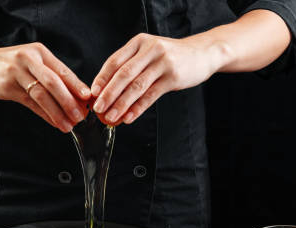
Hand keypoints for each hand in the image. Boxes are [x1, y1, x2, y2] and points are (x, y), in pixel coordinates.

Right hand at [0, 42, 90, 132]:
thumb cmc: (6, 66)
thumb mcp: (29, 66)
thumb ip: (49, 79)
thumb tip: (75, 99)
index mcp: (39, 52)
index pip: (63, 71)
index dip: (78, 87)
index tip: (90, 101)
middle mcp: (29, 58)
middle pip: (55, 82)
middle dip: (70, 102)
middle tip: (81, 116)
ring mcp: (16, 71)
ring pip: (42, 94)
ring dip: (57, 112)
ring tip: (68, 125)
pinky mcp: (6, 85)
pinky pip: (30, 102)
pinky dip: (44, 114)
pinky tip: (53, 122)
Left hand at [90, 33, 228, 124]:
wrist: (202, 53)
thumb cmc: (170, 56)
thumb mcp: (149, 53)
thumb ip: (130, 67)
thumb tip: (106, 90)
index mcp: (139, 42)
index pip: (114, 61)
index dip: (102, 78)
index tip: (92, 93)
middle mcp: (150, 49)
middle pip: (123, 74)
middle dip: (108, 94)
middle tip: (98, 108)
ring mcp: (163, 62)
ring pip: (137, 86)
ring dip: (121, 104)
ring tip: (111, 117)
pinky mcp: (173, 77)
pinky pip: (151, 95)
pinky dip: (138, 108)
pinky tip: (129, 118)